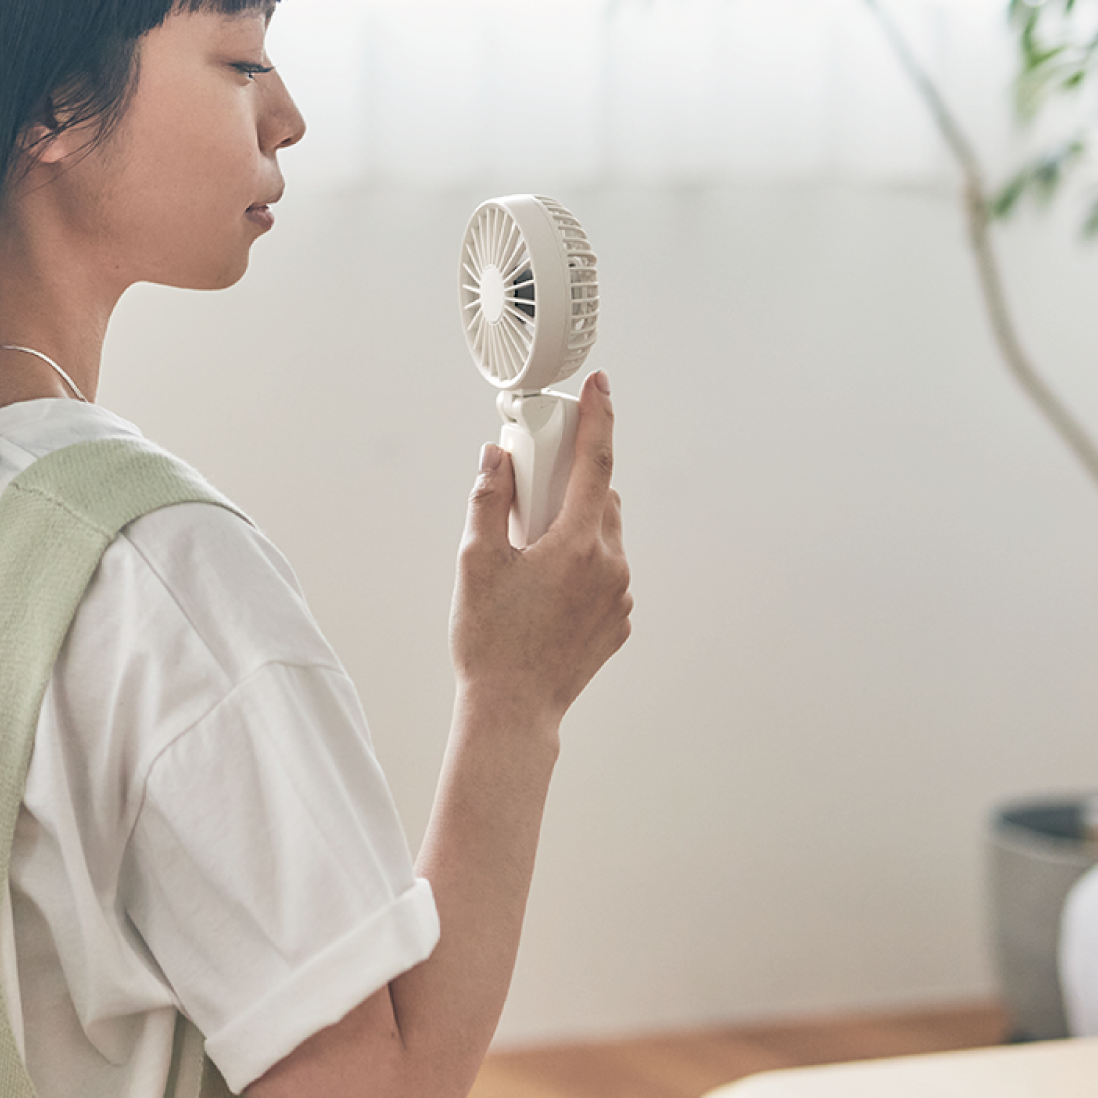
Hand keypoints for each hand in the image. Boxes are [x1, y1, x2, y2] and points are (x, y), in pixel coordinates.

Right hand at [450, 370, 630, 724]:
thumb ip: (488, 500)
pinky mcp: (618, 621)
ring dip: (576, 525)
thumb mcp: (476, 560)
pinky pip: (606, 571)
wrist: (513, 712)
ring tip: (530, 550)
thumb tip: (496, 459)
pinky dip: (581, 562)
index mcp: (579, 544)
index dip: (599, 416)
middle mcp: (611, 566)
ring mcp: (620, 596)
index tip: (599, 386)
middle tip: (529, 492)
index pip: (598, 462)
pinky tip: (544, 586)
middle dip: (570, 482)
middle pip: (601, 497)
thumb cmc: (491, 641)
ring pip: (605, 535)